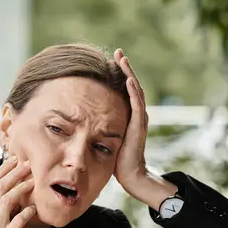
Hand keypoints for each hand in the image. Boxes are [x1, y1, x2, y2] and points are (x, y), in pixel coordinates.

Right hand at [0, 157, 35, 227]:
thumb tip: (11, 200)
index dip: (2, 170)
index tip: (15, 158)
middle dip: (13, 173)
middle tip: (27, 161)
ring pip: (5, 202)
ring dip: (19, 189)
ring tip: (32, 180)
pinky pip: (14, 226)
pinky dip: (23, 216)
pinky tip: (33, 210)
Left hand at [113, 48, 148, 187]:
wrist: (131, 175)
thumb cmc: (118, 160)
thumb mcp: (109, 137)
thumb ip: (104, 126)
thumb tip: (88, 120)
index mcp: (130, 116)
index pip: (126, 91)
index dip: (120, 75)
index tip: (112, 61)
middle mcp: (138, 115)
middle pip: (133, 86)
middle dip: (125, 69)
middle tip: (118, 52)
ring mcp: (140, 120)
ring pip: (137, 91)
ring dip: (130, 75)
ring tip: (123, 60)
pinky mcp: (138, 127)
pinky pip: (137, 106)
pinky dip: (134, 92)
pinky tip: (129, 80)